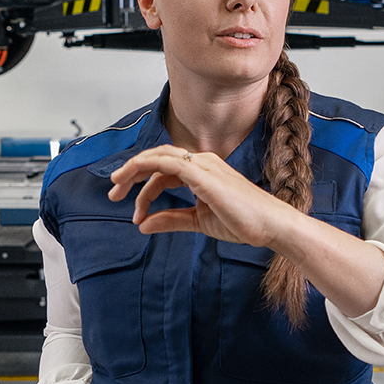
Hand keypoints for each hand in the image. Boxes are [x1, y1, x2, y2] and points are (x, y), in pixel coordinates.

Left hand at [107, 145, 300, 250]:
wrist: (270, 226)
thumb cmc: (244, 222)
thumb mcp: (199, 221)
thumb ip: (172, 220)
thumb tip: (144, 224)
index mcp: (202, 171)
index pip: (164, 172)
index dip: (144, 189)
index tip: (135, 213)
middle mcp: (201, 163)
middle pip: (157, 159)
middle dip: (131, 173)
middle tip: (113, 193)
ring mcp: (203, 165)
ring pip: (159, 157)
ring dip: (134, 170)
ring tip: (117, 189)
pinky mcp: (204, 174)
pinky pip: (169, 163)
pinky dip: (148, 168)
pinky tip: (136, 184)